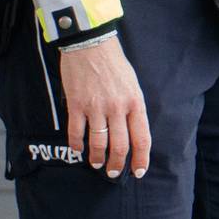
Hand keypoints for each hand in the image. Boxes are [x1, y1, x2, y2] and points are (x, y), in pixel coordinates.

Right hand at [57, 35, 151, 177]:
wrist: (90, 44)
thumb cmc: (114, 63)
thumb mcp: (133, 84)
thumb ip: (133, 107)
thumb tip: (132, 131)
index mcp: (135, 102)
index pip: (142, 138)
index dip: (141, 159)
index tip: (138, 171)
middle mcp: (117, 108)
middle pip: (120, 146)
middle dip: (118, 165)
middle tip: (114, 174)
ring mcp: (96, 107)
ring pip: (98, 143)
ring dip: (98, 158)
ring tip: (98, 165)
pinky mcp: (76, 105)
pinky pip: (76, 132)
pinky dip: (77, 145)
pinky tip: (78, 150)